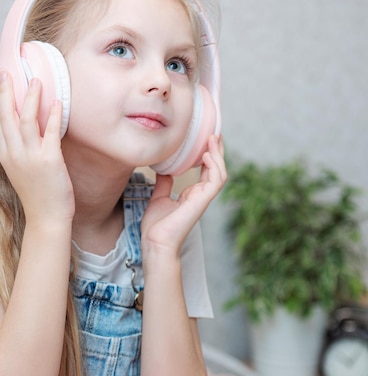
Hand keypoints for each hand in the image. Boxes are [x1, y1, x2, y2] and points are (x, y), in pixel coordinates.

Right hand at [0, 73, 74, 223]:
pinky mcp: (49, 160)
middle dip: (6, 92)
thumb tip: (0, 128)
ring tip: (36, 81)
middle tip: (8, 71)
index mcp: (6, 155)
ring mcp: (31, 157)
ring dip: (30, 98)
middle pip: (7, 116)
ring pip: (26, 120)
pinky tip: (57, 101)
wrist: (46, 219)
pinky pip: (50, 132)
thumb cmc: (36, 195)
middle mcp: (14, 154)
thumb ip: (10, 149)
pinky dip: (53, 115)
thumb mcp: (17, 170)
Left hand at [141, 135, 225, 254]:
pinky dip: (214, 166)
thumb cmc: (156, 226)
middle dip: (217, 150)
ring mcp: (203, 199)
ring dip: (218, 155)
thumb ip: (165, 183)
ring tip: (213, 138)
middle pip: (216, 168)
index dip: (208, 154)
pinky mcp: (202, 202)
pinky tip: (206, 154)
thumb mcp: (159, 197)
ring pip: (220, 173)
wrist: (155, 242)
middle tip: (214, 133)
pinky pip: (215, 181)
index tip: (205, 138)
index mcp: (192, 194)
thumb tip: (164, 169)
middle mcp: (200, 195)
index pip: (206, 170)